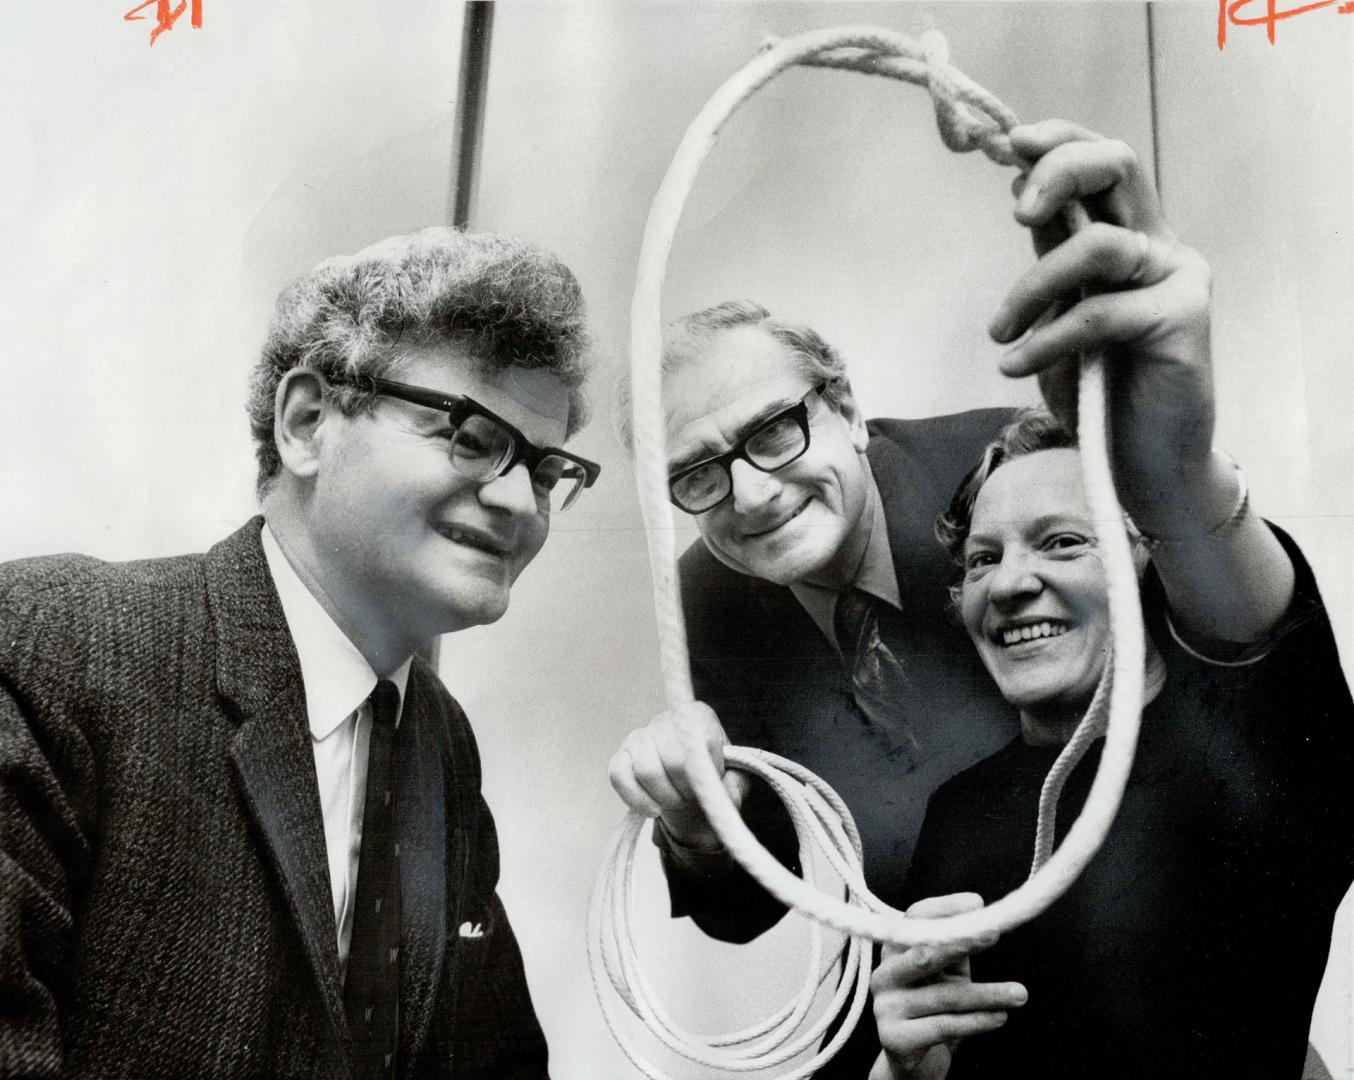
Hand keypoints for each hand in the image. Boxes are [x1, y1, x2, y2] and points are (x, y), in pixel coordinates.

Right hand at [607, 701, 749, 849]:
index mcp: (697, 715)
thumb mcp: (734, 783)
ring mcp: (640, 736)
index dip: (705, 771)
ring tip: (675, 802)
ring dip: (664, 796)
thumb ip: (735, 785)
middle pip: (673, 758)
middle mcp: (666, 719)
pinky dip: (637, 799)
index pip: (700, 741)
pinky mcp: (621, 757)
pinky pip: (619, 775)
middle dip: (685, 788)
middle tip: (691, 797)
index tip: (709, 783)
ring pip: (646, 769)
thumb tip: (723, 790)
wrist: (688, 792)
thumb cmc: (712, 780)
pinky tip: (653, 809)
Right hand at [868, 893, 1026, 1079]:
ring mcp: (885, 1006)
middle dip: (961, 942)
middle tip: (994, 934)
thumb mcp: (945, 971)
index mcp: (894, 950)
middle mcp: (884, 974)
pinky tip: (1000, 1017)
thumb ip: (955, 945)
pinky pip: (944, 1026)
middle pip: (923, 953)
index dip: (944, 908)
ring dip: (987, 994)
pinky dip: (976, 1021)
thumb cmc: (932, 1004)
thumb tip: (978, 912)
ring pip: (944, 996)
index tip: (977, 903)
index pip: (914, 919)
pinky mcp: (894, 1037)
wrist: (911, 1058)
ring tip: (1020, 994)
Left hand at [989, 120, 1215, 525]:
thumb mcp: (1056, 313)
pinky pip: (1099, 314)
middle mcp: (1157, 246)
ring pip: (1099, 245)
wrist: (1142, 461)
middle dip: (1059, 172)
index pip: (1101, 162)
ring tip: (999, 333)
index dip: (1058, 141)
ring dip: (1033, 287)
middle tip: (1015, 213)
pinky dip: (1046, 339)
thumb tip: (1022, 195)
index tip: (1008, 145)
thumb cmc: (1096, 390)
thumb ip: (1049, 257)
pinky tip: (1015, 366)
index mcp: (1127, 236)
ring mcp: (1176, 279)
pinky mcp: (1183, 321)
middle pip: (1119, 167)